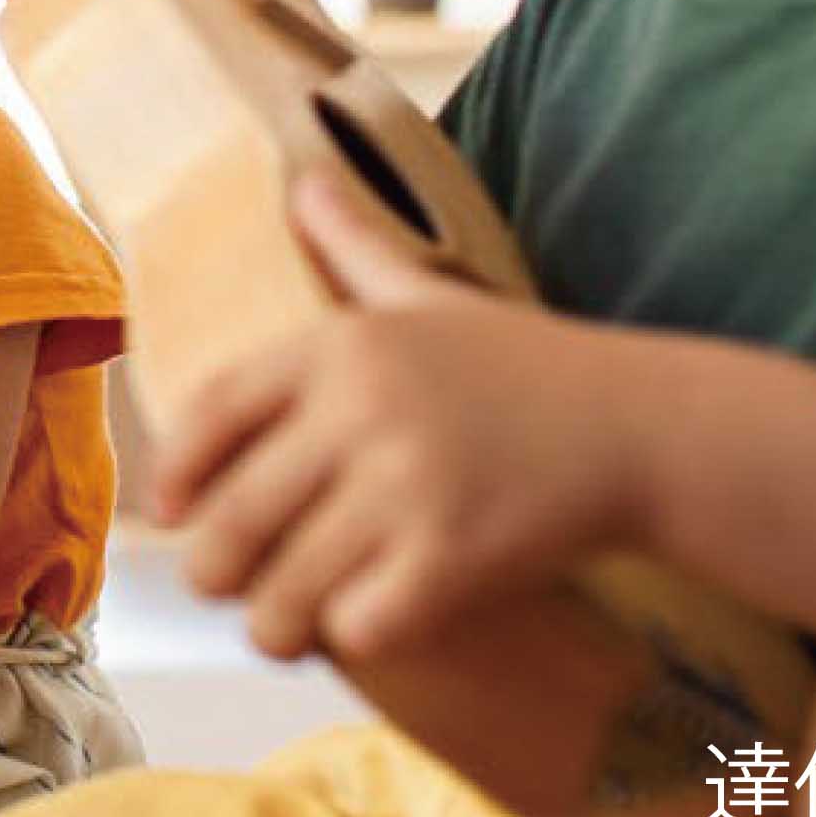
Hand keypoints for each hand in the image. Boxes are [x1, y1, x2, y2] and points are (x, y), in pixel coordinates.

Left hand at [152, 171, 644, 663]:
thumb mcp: (428, 294)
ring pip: (285, 589)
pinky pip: (359, 624)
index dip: (175, 472)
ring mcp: (407, 486)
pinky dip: (351, 637)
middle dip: (212, 571)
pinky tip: (365, 624)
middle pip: (233, 519)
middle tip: (222, 587)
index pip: (211, 412)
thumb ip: (354, 243)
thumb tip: (302, 179)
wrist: (646, 427)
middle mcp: (360, 410)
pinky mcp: (456, 556)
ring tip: (282, 627)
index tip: (169, 510)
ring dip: (273, 624)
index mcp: (339, 348)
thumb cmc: (529, 365)